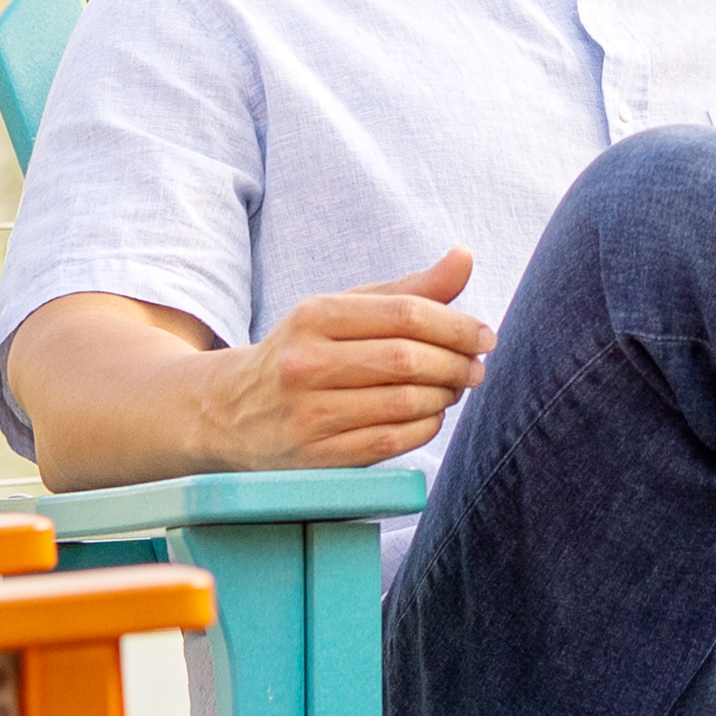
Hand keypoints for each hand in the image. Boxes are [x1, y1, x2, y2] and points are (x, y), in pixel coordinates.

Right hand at [214, 252, 484, 467]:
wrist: (230, 412)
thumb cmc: (305, 353)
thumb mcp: (343, 312)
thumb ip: (408, 290)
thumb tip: (465, 258)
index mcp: (313, 316)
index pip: (405, 313)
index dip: (457, 325)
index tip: (486, 336)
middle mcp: (304, 364)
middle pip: (408, 360)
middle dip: (457, 363)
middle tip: (477, 367)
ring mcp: (307, 414)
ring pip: (405, 403)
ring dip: (445, 397)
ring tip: (455, 389)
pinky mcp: (316, 457)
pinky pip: (392, 441)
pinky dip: (426, 427)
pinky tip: (431, 415)